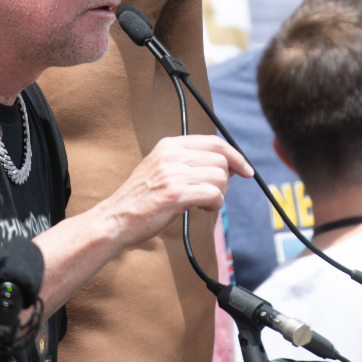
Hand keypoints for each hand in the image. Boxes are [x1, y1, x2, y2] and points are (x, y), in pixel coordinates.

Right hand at [101, 135, 252, 247]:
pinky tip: (202, 210)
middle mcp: (171, 155)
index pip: (214, 142)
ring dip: (219, 194)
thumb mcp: (162, 169)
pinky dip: (215, 204)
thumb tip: (226, 165)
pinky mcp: (175, 194)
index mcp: (169, 146)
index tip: (246, 170)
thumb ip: (188, 162)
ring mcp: (173, 173)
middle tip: (212, 194)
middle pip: (221, 159)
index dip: (235, 155)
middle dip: (225, 180)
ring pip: (220, 177)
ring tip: (203, 204)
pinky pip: (213, 194)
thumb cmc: (141, 200)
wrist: (115, 219)